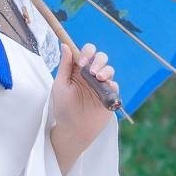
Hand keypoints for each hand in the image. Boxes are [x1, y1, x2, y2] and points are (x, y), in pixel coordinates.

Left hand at [50, 41, 119, 169]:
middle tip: (92, 71)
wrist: (74, 130)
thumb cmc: (63, 108)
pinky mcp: (109, 96)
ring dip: (105, 70)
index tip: (82, 62)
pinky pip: (115, 85)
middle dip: (98, 60)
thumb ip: (65, 66)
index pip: (86, 52)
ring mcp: (101, 85)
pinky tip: (105, 88)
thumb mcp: (60, 86)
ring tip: (99, 78)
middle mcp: (91, 75)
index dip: (86, 53)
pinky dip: (111, 84)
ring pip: (109, 69)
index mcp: (78, 70)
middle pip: (100, 57)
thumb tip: (66, 45)